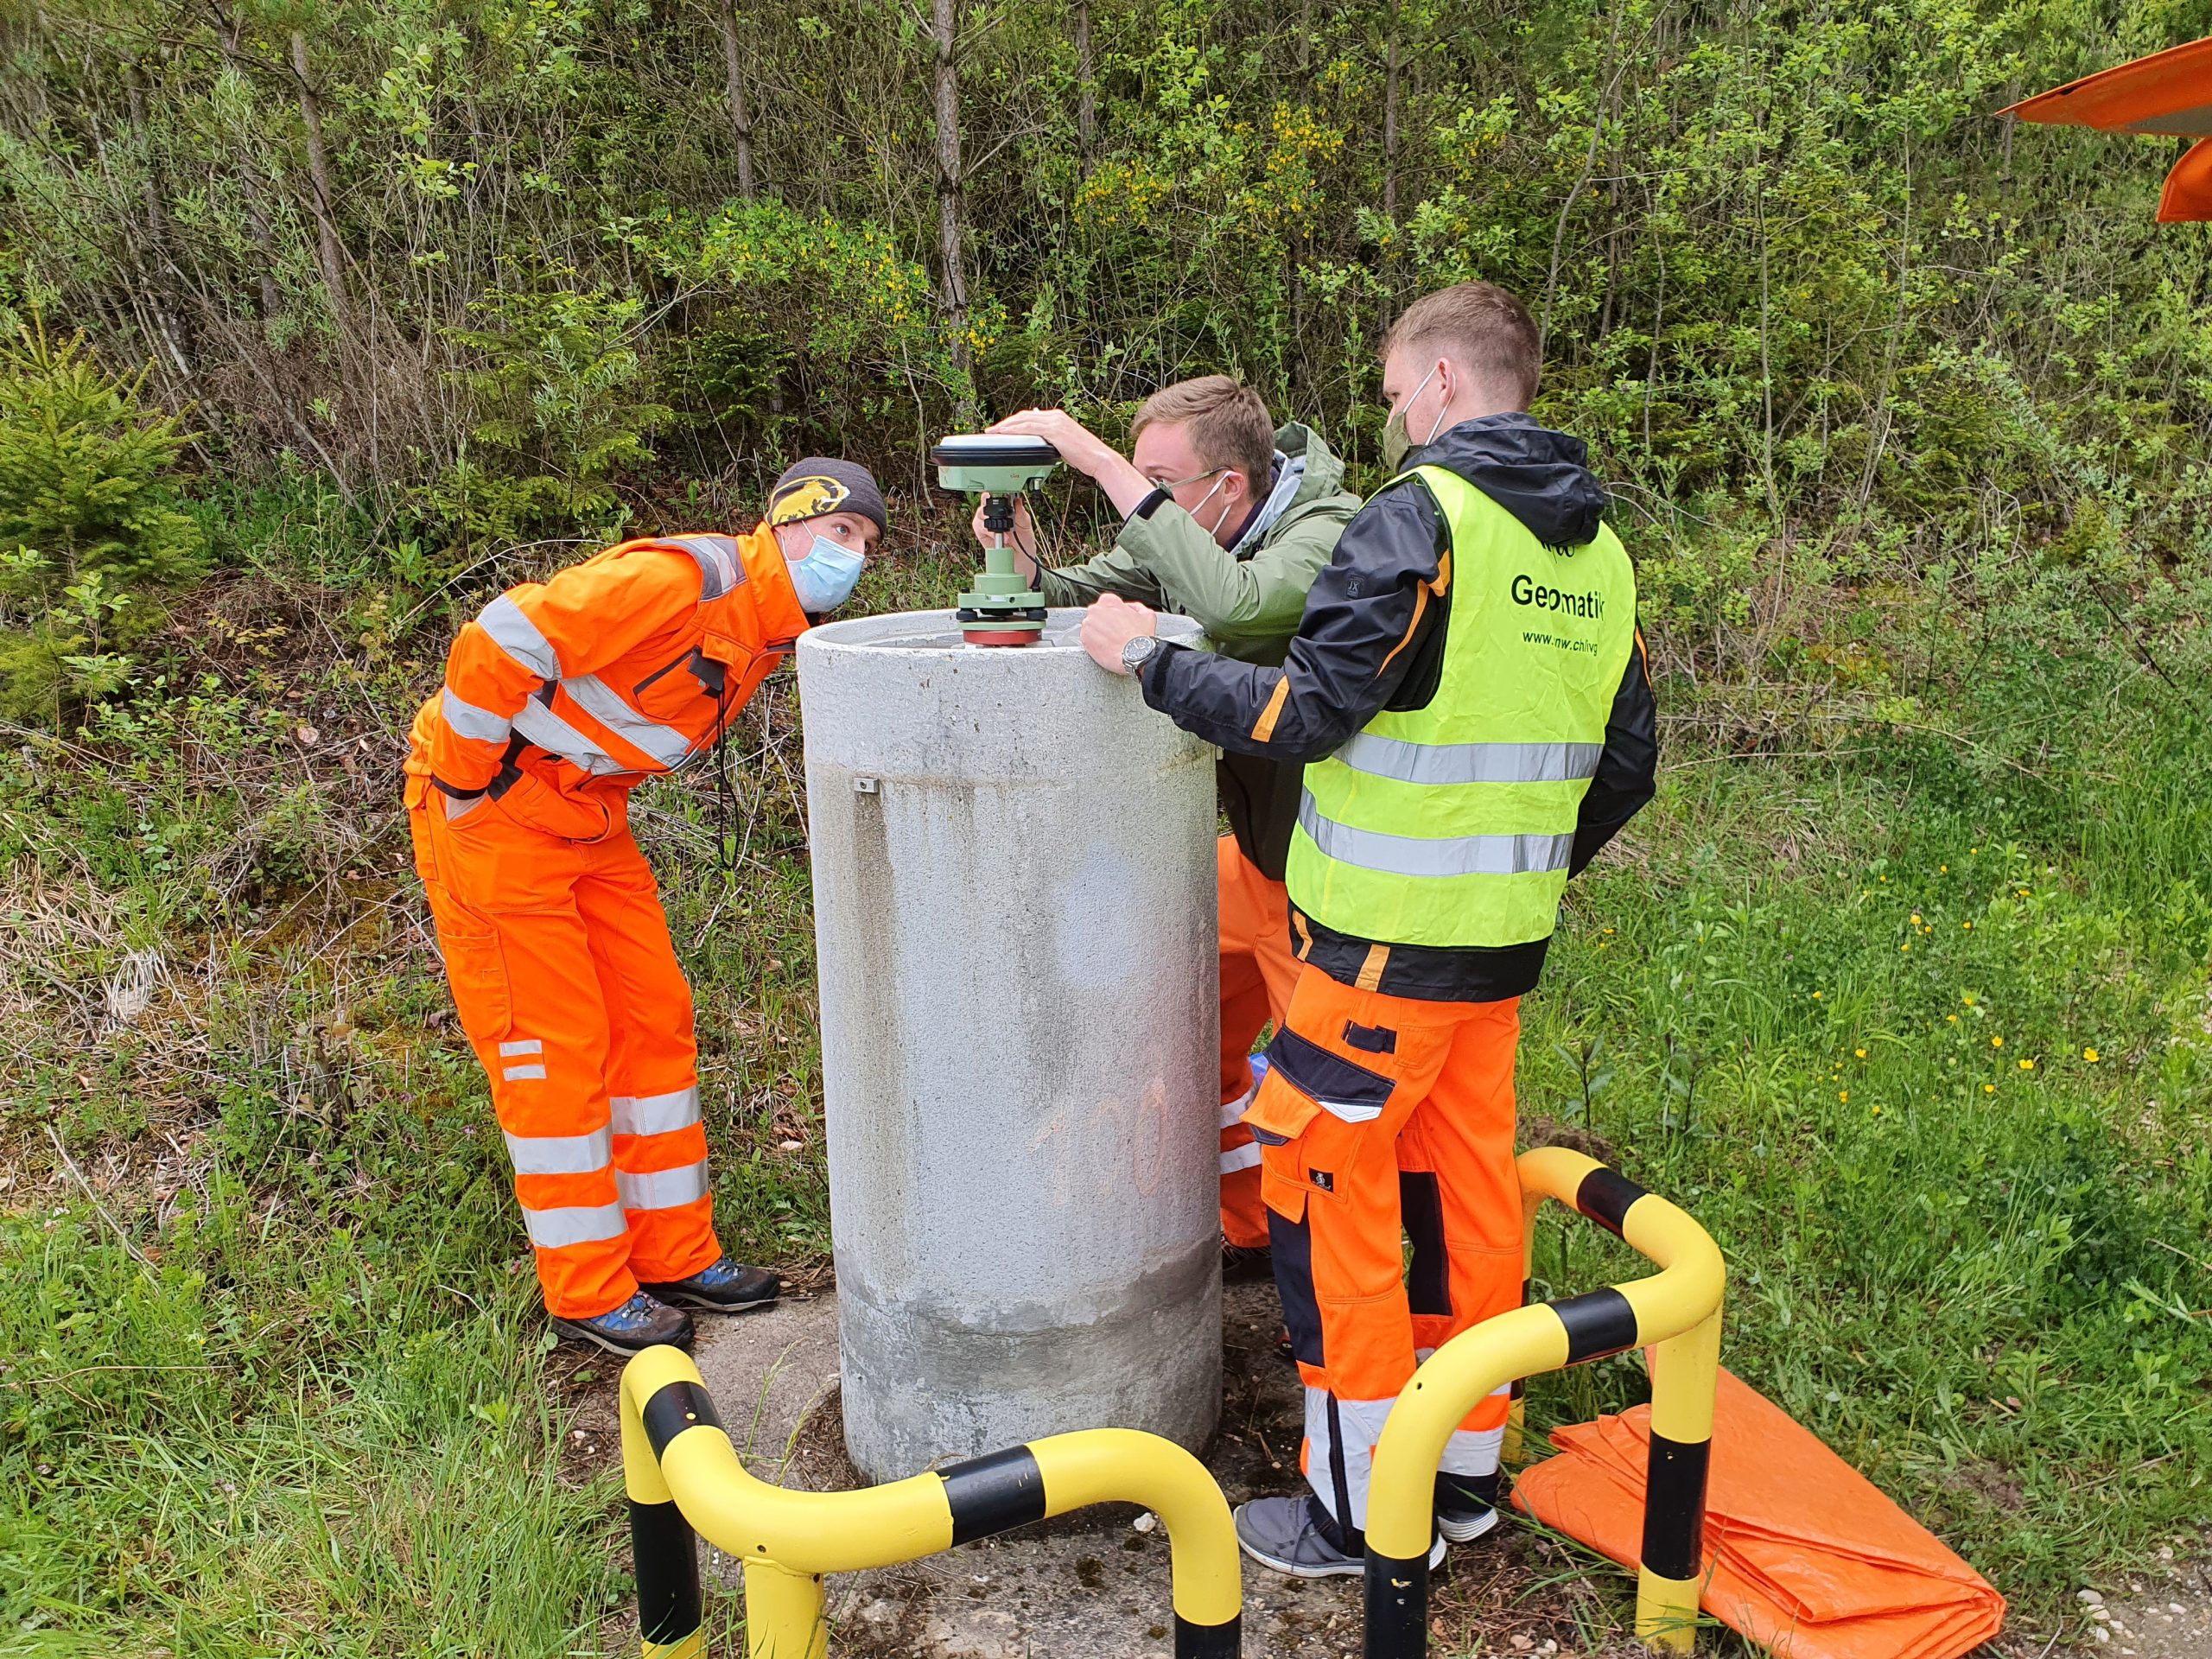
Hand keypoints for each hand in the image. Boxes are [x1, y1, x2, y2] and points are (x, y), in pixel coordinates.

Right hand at [968, 493, 1038, 582]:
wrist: (1021, 561)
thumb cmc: (1024, 543)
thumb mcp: (1027, 527)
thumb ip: (1022, 514)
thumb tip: (1017, 501)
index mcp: (1007, 509)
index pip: (997, 496)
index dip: (995, 493)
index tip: (996, 493)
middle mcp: (995, 515)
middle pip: (985, 503)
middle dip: (989, 507)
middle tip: (999, 514)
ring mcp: (987, 524)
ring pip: (979, 514)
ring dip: (988, 520)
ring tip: (1003, 531)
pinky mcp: (981, 534)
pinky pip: (977, 526)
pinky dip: (985, 530)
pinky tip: (995, 535)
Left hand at [988, 409, 1153, 516]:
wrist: (1098, 458)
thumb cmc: (1084, 455)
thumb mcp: (1065, 444)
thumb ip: (1051, 439)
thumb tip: (1039, 439)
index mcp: (1057, 418)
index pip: (1030, 417)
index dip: (1014, 422)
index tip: (1003, 429)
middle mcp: (1055, 416)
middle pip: (1023, 416)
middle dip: (1006, 423)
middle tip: (992, 430)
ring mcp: (1054, 422)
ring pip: (1023, 420)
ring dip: (1006, 426)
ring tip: (993, 433)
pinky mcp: (1054, 430)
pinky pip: (1029, 428)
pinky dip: (1015, 430)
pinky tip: (1005, 434)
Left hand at [1081, 592, 1158, 674]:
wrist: (1135, 656)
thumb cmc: (1141, 637)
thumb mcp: (1147, 615)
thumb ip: (1136, 607)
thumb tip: (1130, 608)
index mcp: (1109, 601)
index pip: (1107, 602)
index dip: (1113, 612)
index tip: (1117, 620)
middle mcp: (1096, 610)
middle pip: (1097, 614)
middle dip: (1104, 622)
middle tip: (1114, 632)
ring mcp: (1088, 624)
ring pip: (1091, 626)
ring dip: (1099, 632)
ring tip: (1110, 641)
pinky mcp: (1084, 639)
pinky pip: (1087, 638)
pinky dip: (1094, 642)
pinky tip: (1105, 647)